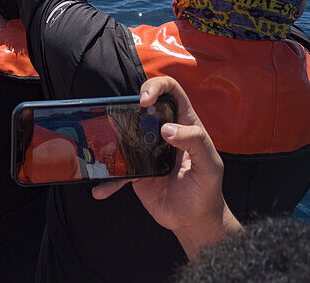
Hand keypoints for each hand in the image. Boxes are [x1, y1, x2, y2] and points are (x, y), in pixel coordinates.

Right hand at [91, 76, 239, 260]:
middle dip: (127, 105)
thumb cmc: (207, 191)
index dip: (157, 87)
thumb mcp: (209, 167)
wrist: (194, 222)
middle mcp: (163, 132)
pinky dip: (108, 180)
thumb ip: (195, 143)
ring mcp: (146, 150)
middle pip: (142, 106)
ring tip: (100, 143)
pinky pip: (117, 170)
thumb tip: (167, 129)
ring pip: (124, 132)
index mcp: (185, 125)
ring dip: (110, 136)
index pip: (171, 91)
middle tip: (118, 113)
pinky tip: (101, 190)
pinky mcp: (136, 170)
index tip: (144, 99)